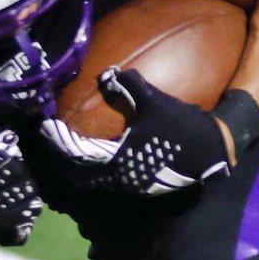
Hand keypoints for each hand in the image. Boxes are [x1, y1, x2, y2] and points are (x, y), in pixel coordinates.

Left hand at [39, 67, 233, 195]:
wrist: (213, 150)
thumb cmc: (182, 127)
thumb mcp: (154, 101)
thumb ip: (127, 86)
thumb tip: (105, 73)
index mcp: (117, 160)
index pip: (75, 155)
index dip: (57, 142)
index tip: (45, 129)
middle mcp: (119, 179)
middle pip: (79, 176)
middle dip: (64, 160)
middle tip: (54, 140)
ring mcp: (131, 185)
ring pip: (95, 180)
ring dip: (81, 167)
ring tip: (72, 147)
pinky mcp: (142, 185)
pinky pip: (109, 179)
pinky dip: (98, 168)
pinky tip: (101, 151)